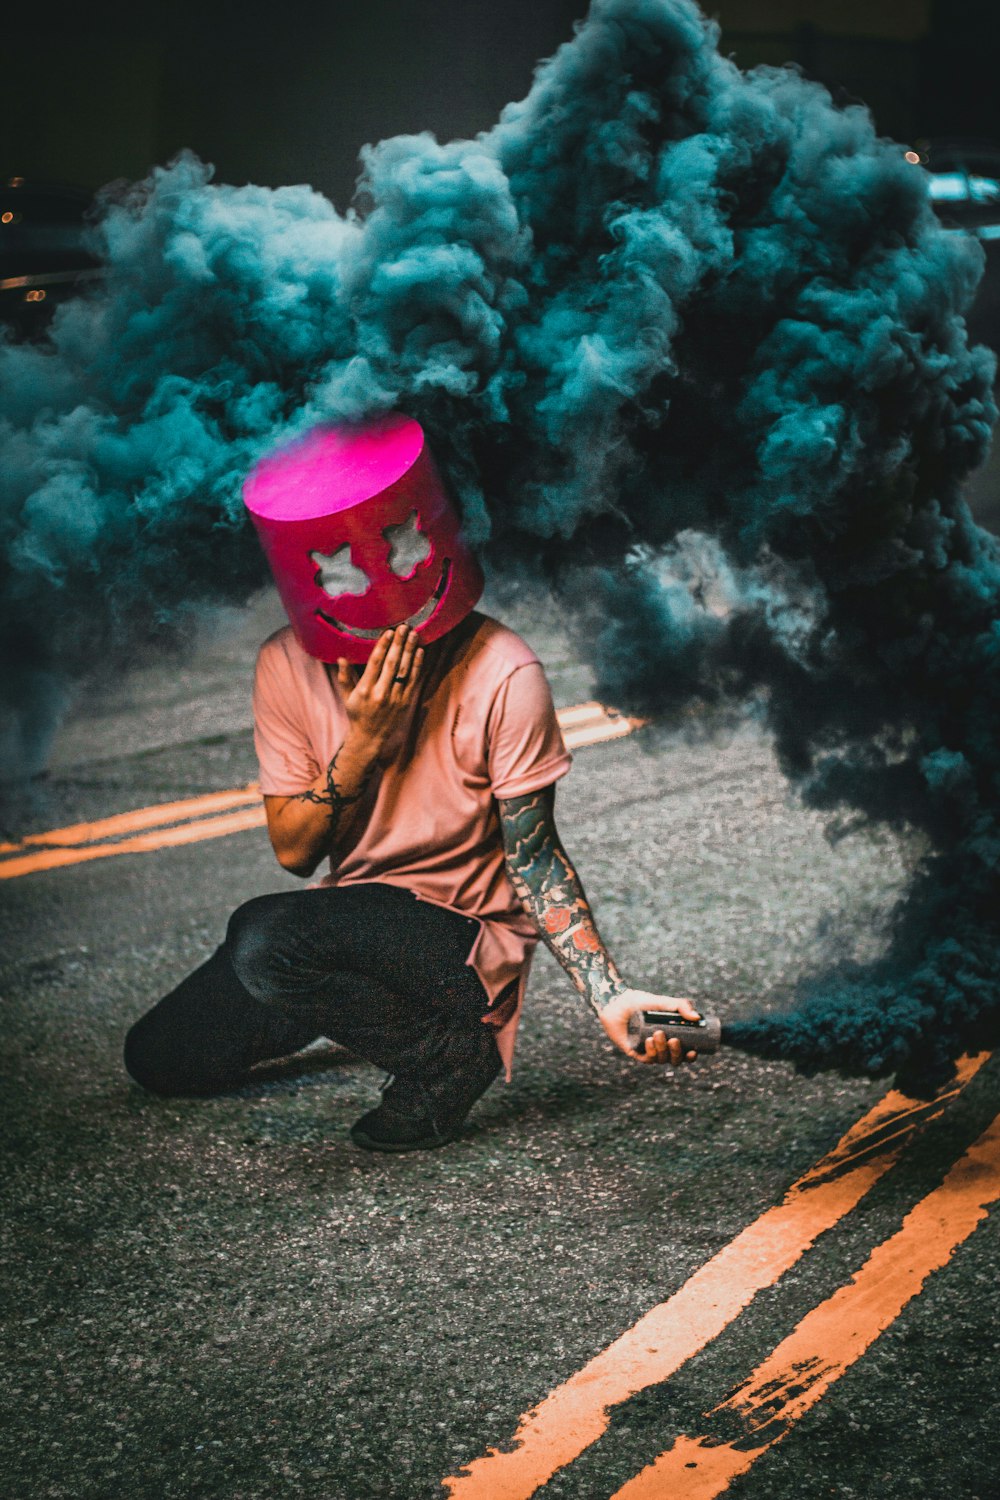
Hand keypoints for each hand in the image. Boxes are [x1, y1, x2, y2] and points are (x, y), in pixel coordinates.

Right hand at [337, 625, 424, 760]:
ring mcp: (395, 698)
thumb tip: (341, 659)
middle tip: (405, 628)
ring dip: (410, 651)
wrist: (370, 738)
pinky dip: (418, 666)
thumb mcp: (347, 697)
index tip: (389, 632)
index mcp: (365, 689)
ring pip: (405, 670)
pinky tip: (420, 652)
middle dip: (399, 644)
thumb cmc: (357, 714)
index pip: (375, 663)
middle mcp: (380, 693)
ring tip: (414, 635)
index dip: (383, 646)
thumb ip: (345, 677)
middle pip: (392, 663)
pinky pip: (413, 680)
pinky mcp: (405, 702)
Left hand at [598, 988, 700, 1065]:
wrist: (618, 1002)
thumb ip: (682, 1005)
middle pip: (674, 1060)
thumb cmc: (641, 1002)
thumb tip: (697, 1018)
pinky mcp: (635, 1053)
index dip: (690, 1057)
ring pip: (661, 1059)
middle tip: (673, 1040)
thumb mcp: (664, 1002)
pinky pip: (647, 1059)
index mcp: (670, 1038)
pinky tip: (649, 1041)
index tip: (693, 1052)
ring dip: (662, 1049)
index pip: (684, 1053)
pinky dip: (650, 1052)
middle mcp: (661, 1047)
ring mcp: (648, 1051)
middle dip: (676, 1053)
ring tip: (658, 1034)